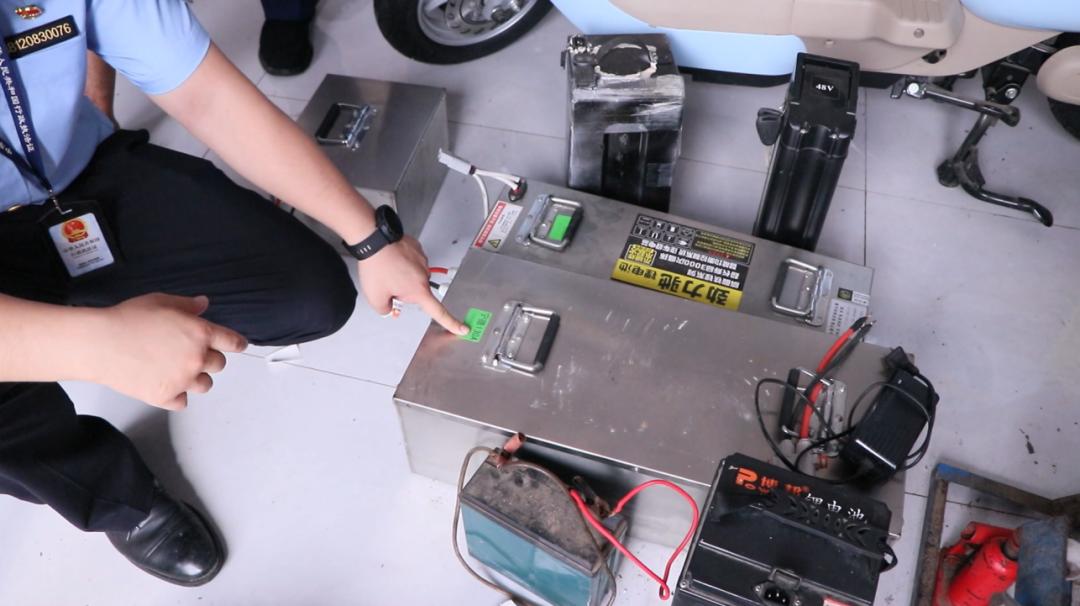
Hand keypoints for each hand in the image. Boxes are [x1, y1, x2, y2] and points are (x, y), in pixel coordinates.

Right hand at [86, 294, 247, 409]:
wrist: (99, 343)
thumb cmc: (128, 318)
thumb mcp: (161, 301)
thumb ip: (187, 305)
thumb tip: (204, 304)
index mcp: (200, 334)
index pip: (232, 341)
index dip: (236, 343)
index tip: (239, 345)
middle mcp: (197, 359)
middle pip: (219, 364)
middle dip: (209, 357)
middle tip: (190, 352)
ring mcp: (182, 380)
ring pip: (205, 384)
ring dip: (196, 377)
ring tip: (178, 369)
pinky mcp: (165, 397)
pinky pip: (182, 402)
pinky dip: (177, 395)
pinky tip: (166, 384)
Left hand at [355, 236, 467, 334]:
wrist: (374, 239)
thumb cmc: (376, 267)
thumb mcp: (375, 297)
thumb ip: (385, 310)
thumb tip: (390, 310)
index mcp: (418, 290)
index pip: (438, 312)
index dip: (451, 322)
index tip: (462, 329)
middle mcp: (424, 276)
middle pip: (417, 292)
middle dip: (403, 291)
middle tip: (387, 283)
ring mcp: (422, 260)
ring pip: (413, 276)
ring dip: (402, 276)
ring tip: (387, 269)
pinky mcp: (417, 249)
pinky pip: (412, 261)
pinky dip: (402, 263)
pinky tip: (391, 259)